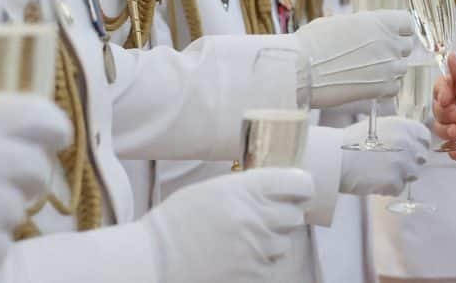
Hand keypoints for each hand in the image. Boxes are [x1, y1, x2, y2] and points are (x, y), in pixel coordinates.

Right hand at [144, 168, 313, 281]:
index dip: (302, 186)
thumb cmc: (177, 224)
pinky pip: (272, 266)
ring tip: (244, 242)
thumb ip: (246, 188)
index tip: (300, 190)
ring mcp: (257, 248)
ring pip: (285, 242)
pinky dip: (261, 264)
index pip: (297, 182)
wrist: (154, 261)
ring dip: (271, 241)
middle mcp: (256, 217)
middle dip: (284, 215)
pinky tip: (238, 260)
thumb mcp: (210, 191)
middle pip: (295, 213)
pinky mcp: (254, 274)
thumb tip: (275, 188)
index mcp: (245, 189)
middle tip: (266, 218)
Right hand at [295, 10, 414, 107]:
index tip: (389, 35)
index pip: (407, 23)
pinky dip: (384, 88)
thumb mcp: (338, 23)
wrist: (300, 70)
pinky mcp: (381, 88)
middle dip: (393, 51)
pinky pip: (394, 88)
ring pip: (401, 68)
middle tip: (373, 56)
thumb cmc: (311, 43)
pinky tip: (365, 84)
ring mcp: (387, 66)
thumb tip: (367, 31)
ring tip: (365, 72)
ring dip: (388, 70)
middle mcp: (387, 42)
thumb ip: (361, 26)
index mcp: (378, 21)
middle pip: (406, 47)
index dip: (399, 30)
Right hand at [339, 117, 429, 194]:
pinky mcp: (396, 182)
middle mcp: (408, 144)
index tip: (409, 151)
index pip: (424, 137)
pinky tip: (375, 180)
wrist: (336, 159)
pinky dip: (389, 188)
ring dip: (400, 176)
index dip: (417, 145)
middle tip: (390, 164)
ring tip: (379, 172)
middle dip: (409, 163)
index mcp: (405, 127)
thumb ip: (401, 132)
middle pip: (420, 158)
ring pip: (412, 175)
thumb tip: (413, 141)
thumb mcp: (380, 126)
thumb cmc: (353, 141)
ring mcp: (403, 164)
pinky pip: (399, 188)